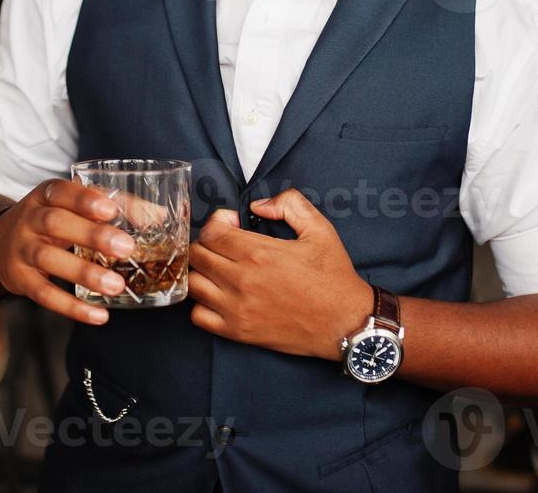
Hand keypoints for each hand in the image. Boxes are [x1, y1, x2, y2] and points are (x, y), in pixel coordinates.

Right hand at [0, 178, 136, 323]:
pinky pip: (44, 295)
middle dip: (91, 235)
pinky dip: (72, 307)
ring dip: (84, 273)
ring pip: (49, 260)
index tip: (110, 209)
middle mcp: (29, 219)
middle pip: (56, 224)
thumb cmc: (50, 220)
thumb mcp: (70, 205)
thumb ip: (113, 205)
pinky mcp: (20, 280)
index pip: (61, 192)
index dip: (84, 200)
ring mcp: (22, 250)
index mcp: (45, 195)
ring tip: (117, 285)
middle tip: (127, 248)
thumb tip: (159, 216)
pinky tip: (99, 316)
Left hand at [188, 189, 372, 361]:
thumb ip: (290, 205)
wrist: (344, 323)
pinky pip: (199, 317)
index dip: (218, 222)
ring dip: (202, 272)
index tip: (232, 225)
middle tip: (226, 245)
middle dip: (208, 243)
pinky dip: (202, 304)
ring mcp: (237, 309)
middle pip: (197, 255)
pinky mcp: (237, 332)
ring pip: (193, 284)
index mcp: (259, 253)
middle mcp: (242, 281)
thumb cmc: (333, 278)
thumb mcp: (320, 229)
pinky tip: (219, 296)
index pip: (211, 232)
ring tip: (220, 269)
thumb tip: (259, 205)